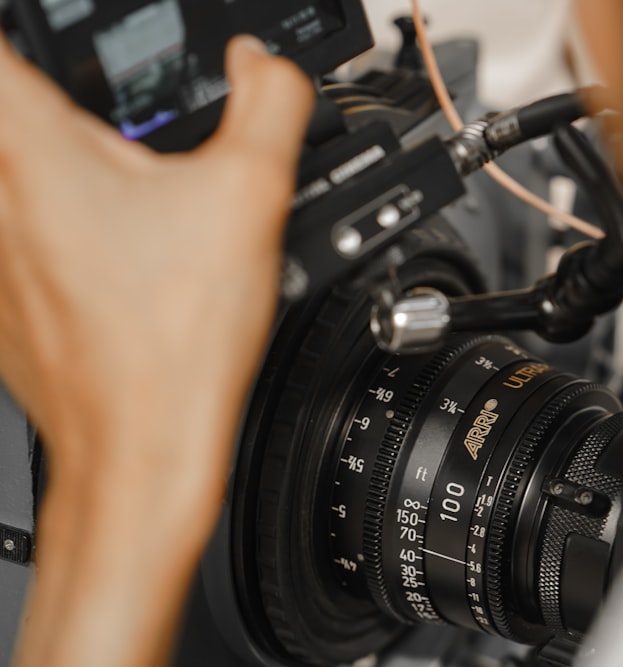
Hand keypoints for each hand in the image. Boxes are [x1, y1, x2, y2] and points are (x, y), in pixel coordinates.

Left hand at [0, 34, 314, 665]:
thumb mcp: (252, 197)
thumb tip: (261, 65)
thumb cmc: (174, 341)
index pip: (5, 48)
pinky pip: (20, 238)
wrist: (141, 448)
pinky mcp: (2, 302)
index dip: (30, 30)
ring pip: (16, 183)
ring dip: (69, 176)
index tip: (62, 41)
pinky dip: (63, 232)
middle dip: (71, 116)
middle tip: (130, 139)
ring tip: (138, 208)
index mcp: (33, 150)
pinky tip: (127, 264)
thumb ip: (269, 104)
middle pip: (10, 118)